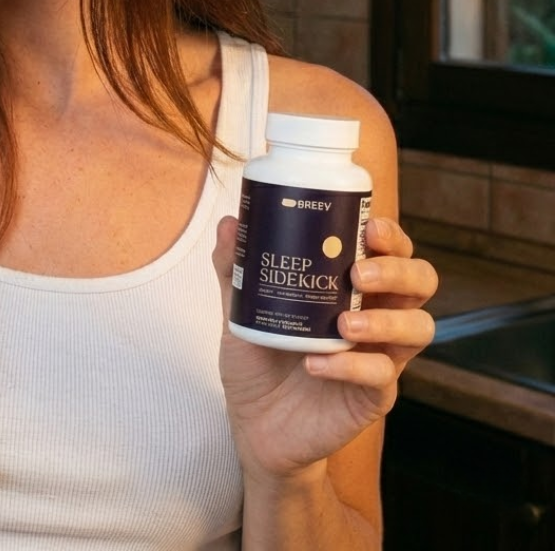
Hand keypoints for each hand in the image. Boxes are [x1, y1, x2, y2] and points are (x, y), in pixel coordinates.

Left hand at [211, 215, 437, 478]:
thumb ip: (234, 268)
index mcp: (350, 286)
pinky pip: (382, 376)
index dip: (392, 236)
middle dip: (398, 272)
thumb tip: (230, 224)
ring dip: (387, 320)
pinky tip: (316, 364)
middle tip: (359, 274)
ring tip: (344, 323)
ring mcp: (380, 355)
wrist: (254, 425)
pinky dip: (351, 367)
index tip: (370, 227)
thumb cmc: (257, 359)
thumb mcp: (240, 309)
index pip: (392, 251)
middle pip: (420, 283)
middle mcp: (375, 314)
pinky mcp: (374, 396)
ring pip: (418, 328)